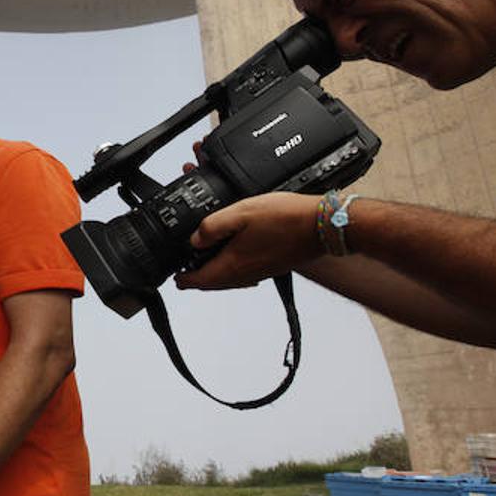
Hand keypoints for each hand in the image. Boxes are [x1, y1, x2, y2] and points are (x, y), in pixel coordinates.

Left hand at [176, 192, 321, 289]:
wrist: (320, 226)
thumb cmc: (285, 218)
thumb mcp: (240, 212)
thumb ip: (212, 227)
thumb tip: (194, 239)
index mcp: (232, 265)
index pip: (197, 282)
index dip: (182, 277)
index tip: (174, 271)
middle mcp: (244, 275)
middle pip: (210, 283)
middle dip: (195, 274)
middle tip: (186, 264)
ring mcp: (258, 273)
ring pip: (226, 279)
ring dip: (213, 270)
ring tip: (206, 255)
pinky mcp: (269, 268)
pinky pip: (242, 273)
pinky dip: (231, 266)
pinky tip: (233, 250)